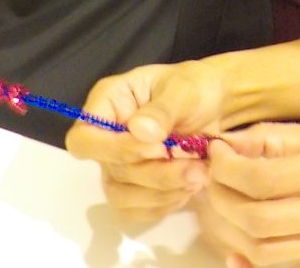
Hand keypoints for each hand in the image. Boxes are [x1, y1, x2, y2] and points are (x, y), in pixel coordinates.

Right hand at [65, 60, 224, 220]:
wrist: (215, 105)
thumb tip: (138, 129)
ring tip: (199, 175)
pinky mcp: (132, 186)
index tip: (159, 148)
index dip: (114, 150)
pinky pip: (135, 210)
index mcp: (107, 103)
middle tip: (197, 166)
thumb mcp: (184, 90)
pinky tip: (188, 189)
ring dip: (162, 192)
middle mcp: (105, 137)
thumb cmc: (195, 89)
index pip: (84, 139)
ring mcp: (116, 164)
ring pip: (121, 196)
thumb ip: (162, 109)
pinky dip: (163, 205)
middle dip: (156, 173)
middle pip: (110, 171)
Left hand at [204, 122, 299, 267]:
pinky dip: (251, 259)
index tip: (215, 151)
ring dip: (228, 229)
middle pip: (258, 219)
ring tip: (218, 203)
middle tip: (208, 177)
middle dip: (220, 199)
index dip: (228, 166)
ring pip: (264, 252)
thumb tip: (234, 142)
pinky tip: (237, 239)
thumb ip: (286, 138)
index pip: (267, 177)